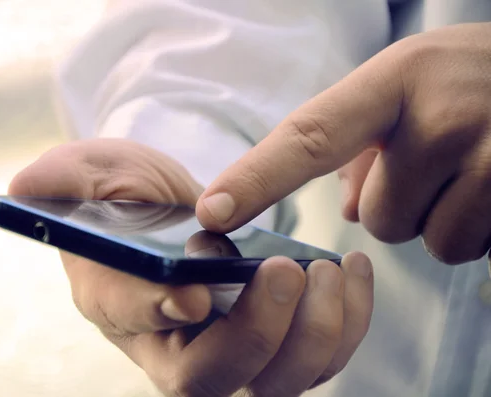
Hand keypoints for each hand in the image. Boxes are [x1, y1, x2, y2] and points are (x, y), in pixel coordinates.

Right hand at [9, 138, 373, 395]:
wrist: (179, 209)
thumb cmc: (133, 195)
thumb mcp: (96, 173)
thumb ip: (67, 178)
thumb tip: (27, 184)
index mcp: (116, 302)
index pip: (130, 322)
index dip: (157, 312)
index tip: (192, 291)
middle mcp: (168, 342)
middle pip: (209, 379)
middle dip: (254, 334)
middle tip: (284, 271)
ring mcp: (224, 348)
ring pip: (273, 383)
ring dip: (311, 336)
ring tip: (327, 268)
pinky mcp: (272, 339)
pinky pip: (316, 360)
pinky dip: (345, 327)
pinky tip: (351, 271)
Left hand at [197, 22, 490, 264]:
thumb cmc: (474, 81)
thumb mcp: (411, 88)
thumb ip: (361, 145)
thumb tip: (349, 208)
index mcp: (394, 80)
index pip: (310, 137)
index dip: (257, 179)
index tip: (212, 212)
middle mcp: (438, 112)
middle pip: (376, 217)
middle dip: (399, 204)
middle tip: (440, 160)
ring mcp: (489, 151)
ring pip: (424, 239)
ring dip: (439, 218)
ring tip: (473, 168)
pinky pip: (466, 246)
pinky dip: (474, 228)